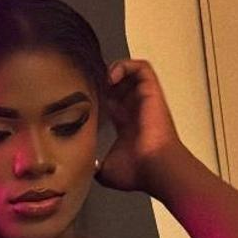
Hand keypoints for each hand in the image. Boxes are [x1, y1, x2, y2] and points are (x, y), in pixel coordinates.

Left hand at [94, 58, 186, 193]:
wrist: (156, 167)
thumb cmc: (139, 171)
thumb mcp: (107, 171)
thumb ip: (96, 168)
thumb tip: (86, 171)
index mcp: (127, 125)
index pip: (112, 103)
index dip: (98, 97)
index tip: (82, 98)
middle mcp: (136, 110)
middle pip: (120, 86)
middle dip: (103, 81)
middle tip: (87, 84)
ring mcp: (144, 100)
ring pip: (131, 73)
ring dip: (115, 70)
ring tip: (101, 80)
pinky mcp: (151, 92)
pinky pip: (142, 68)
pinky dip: (126, 66)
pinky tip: (111, 77)